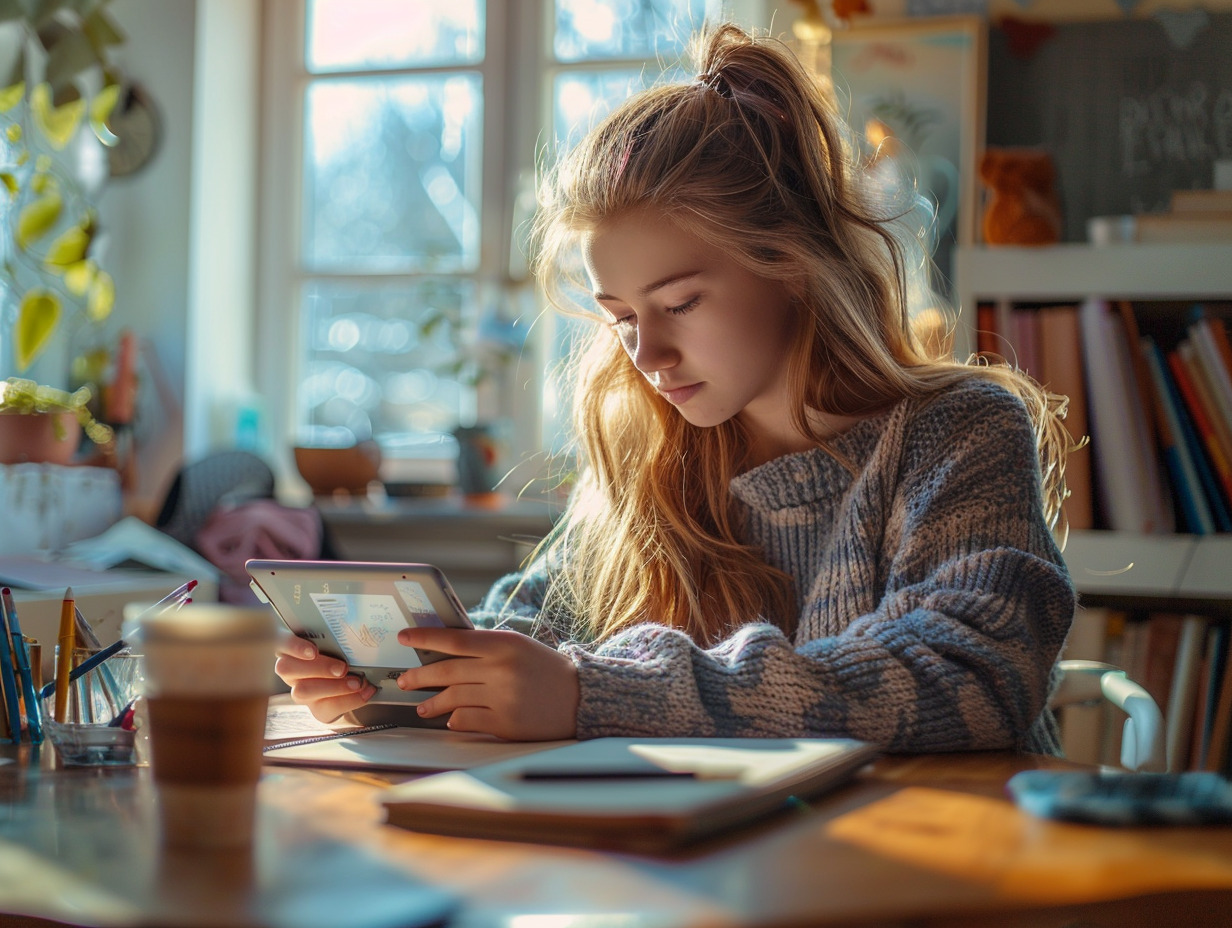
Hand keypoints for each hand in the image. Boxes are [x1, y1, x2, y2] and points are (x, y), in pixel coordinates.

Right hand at [273, 630, 375, 722]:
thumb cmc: (339, 651)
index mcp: (291, 647)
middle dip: (318, 668)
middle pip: (287, 669)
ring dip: (334, 687)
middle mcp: (290, 670)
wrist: (349, 679)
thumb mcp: (335, 640)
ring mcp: (299, 690)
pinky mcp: (315, 707)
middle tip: (342, 668)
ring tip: (357, 682)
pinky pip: (326, 708)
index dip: (293, 646)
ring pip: (303, 691)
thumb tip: (355, 626)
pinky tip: (365, 692)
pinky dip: (349, 700)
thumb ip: (335, 635)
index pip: (280, 642)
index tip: (313, 651)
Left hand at [395, 627, 578, 740]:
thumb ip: (485, 647)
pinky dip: (455, 720)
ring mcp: (502, 697)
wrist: (580, 698)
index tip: (403, 638)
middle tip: (404, 680)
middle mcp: (500, 668)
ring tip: (423, 706)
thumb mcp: (518, 646)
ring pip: (452, 698)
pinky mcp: (504, 723)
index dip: (424, 637)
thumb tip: (444, 652)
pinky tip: (451, 719)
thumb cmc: (545, 669)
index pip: (454, 639)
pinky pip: (466, 721)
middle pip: (446, 671)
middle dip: (419, 676)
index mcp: (503, 643)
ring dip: (432, 703)